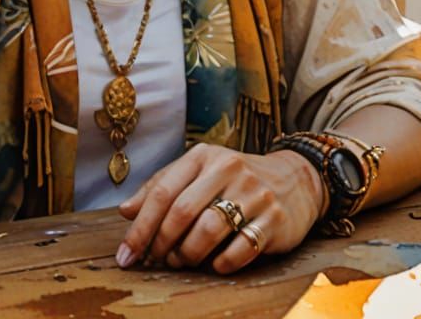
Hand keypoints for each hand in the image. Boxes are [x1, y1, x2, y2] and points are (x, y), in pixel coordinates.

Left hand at [116, 143, 324, 274]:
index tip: (126, 255)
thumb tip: (125, 211)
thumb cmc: (234, 180)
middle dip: (162, 243)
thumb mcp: (199, 172)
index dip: (140, 227)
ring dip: (189, 255)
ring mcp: (254, 193)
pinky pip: (241, 248)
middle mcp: (228, 169)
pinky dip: (222, 263)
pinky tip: (215, 265)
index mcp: (204, 156)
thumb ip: (162, 187)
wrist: (294, 180)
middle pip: (182, 212)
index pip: (162, 191)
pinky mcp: (275, 218)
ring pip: (209, 230)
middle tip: (156, 261)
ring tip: (182, 262)